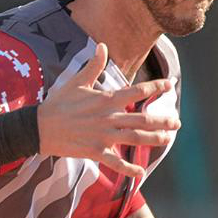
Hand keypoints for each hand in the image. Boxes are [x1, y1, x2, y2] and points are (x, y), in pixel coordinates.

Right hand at [36, 43, 180, 176]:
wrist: (40, 126)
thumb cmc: (59, 102)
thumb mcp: (77, 81)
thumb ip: (94, 65)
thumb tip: (102, 45)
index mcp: (106, 99)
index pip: (137, 91)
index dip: (156, 87)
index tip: (170, 84)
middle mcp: (108, 117)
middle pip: (143, 118)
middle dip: (163, 121)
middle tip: (177, 123)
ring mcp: (102, 136)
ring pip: (135, 138)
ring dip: (154, 139)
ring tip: (167, 140)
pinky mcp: (94, 151)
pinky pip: (115, 162)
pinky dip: (129, 169)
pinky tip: (141, 172)